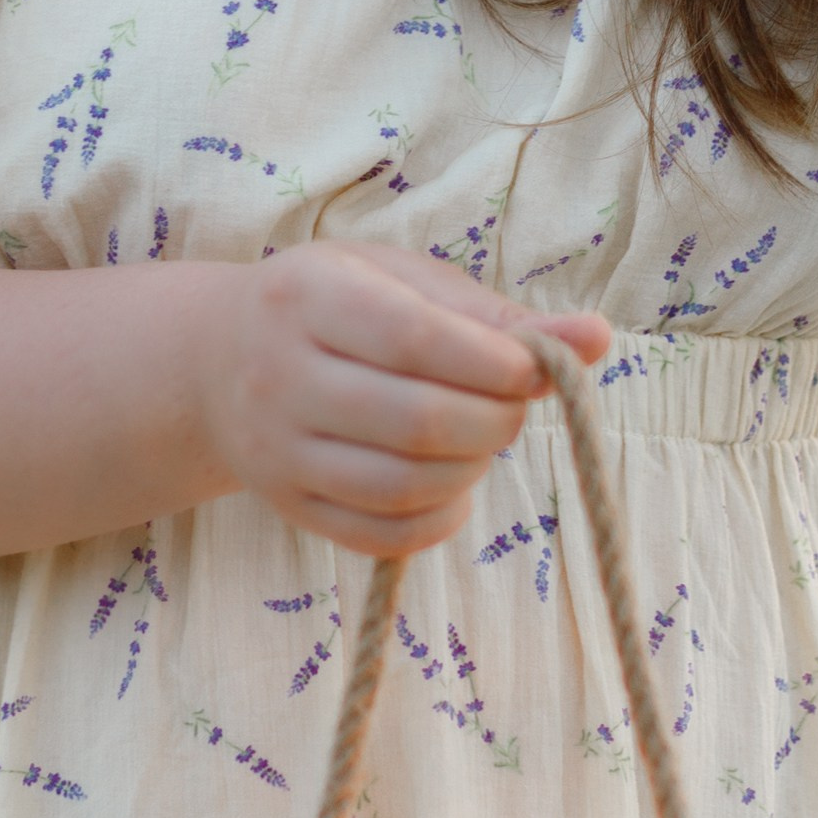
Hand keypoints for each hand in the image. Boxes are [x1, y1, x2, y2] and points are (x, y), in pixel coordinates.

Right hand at [198, 244, 609, 556]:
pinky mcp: (287, 506)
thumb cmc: (339, 307)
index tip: (529, 369)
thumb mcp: (403, 283)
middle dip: (493, 421)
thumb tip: (597, 339)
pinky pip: (379, 535)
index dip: (491, 363)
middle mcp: (279, 376)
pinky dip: (438, 518)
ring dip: (471, 469)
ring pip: (400, 485)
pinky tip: (451, 485)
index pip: (411, 339)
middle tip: (510, 406)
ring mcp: (278, 450)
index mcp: (307, 296)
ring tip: (480, 439)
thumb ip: (497, 315)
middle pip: (414, 420)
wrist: (219, 361)